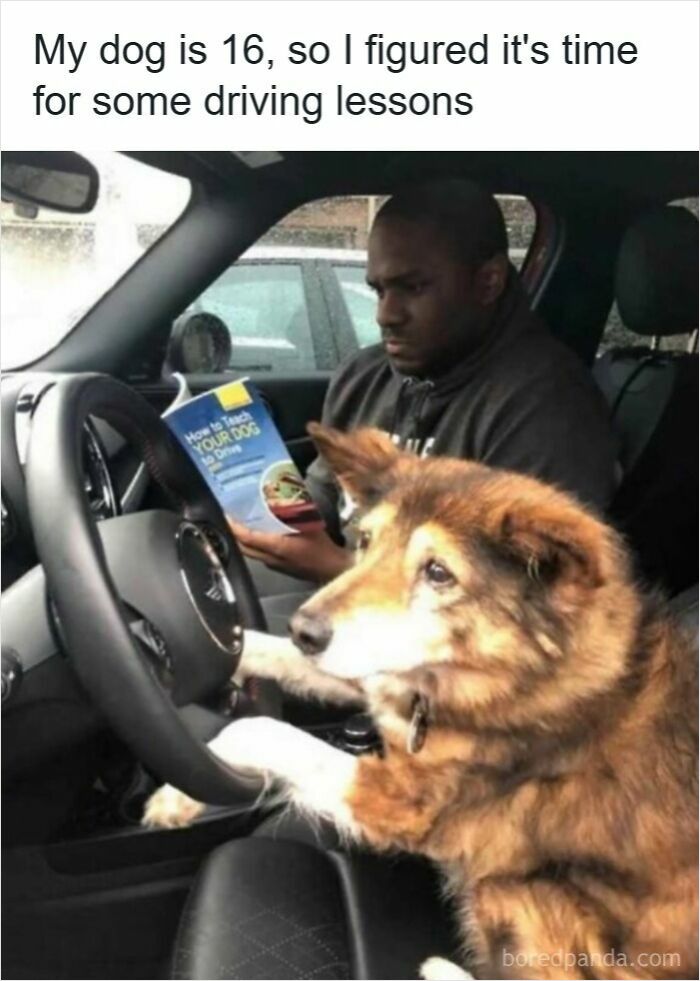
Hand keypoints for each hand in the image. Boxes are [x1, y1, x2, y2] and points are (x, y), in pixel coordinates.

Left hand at [228, 521, 350, 582]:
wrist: (333, 569)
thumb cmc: (322, 547)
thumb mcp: (310, 524)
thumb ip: (295, 511)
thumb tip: (284, 496)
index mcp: (276, 547)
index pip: (247, 537)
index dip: (234, 526)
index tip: (226, 513)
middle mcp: (270, 558)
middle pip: (243, 547)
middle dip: (234, 532)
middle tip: (230, 516)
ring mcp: (273, 565)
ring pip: (250, 552)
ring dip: (243, 538)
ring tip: (242, 522)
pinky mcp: (279, 567)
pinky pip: (260, 554)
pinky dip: (255, 543)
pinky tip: (260, 533)